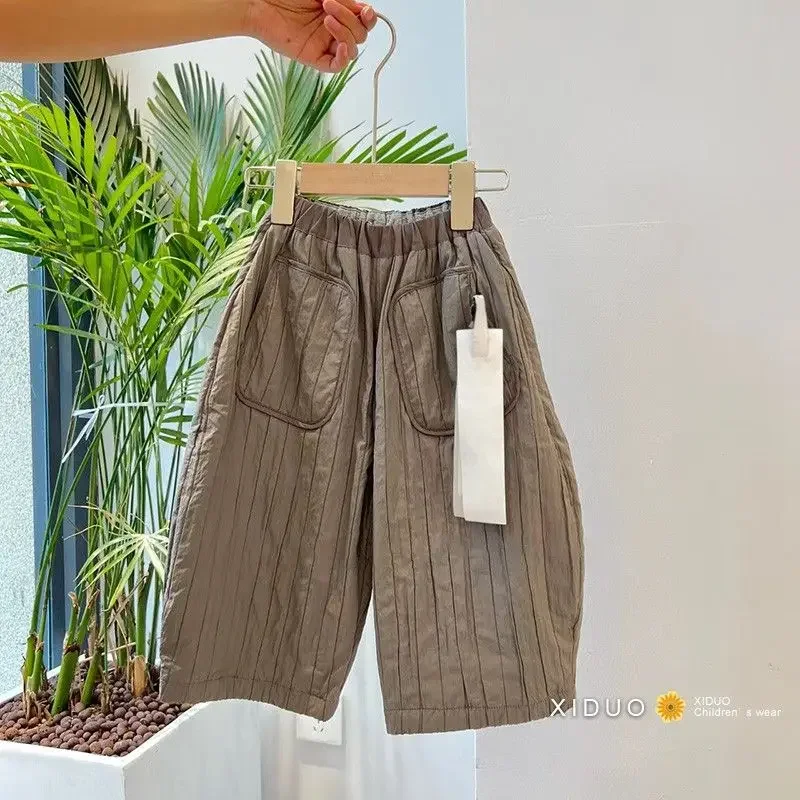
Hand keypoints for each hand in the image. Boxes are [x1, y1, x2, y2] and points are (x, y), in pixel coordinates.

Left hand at [247, 0, 377, 72]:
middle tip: (328, 4)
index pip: (363, 21)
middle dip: (350, 19)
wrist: (260, 3)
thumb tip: (362, 10)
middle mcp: (333, 30)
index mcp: (337, 12)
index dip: (369, 18)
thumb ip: (344, 0)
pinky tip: (340, 45)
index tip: (366, 11)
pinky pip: (337, 66)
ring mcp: (324, 44)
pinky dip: (344, 57)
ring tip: (326, 18)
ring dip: (345, 33)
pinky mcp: (314, 58)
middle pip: (360, 34)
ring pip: (352, 50)